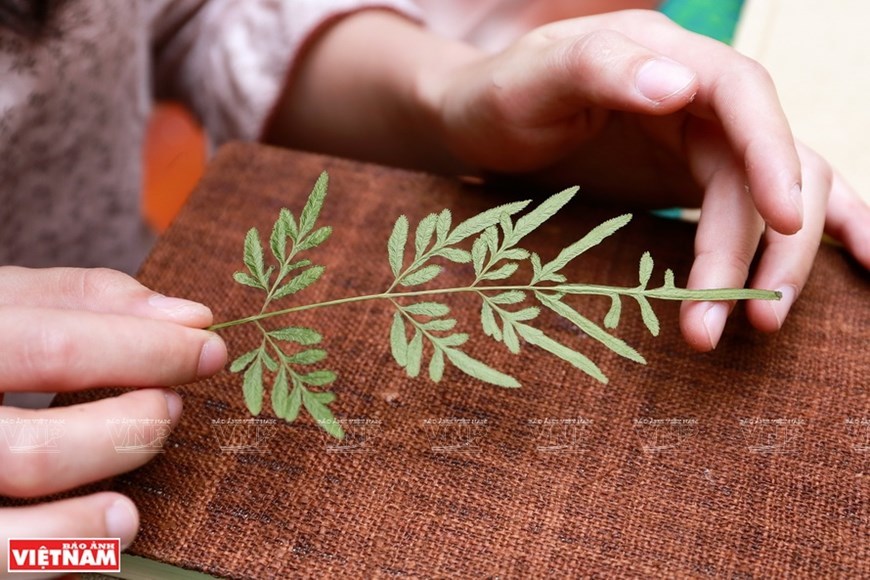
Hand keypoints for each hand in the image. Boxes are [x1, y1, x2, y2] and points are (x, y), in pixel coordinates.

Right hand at [0, 267, 225, 566]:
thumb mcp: (3, 308)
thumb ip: (82, 300)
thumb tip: (191, 316)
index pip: (53, 344)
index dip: (146, 347)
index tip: (208, 346)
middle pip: (40, 431)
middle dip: (130, 419)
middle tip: (170, 405)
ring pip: (29, 474)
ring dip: (113, 461)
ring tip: (157, 436)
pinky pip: (6, 552)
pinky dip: (72, 538)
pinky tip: (121, 519)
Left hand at [418, 10, 869, 348]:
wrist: (477, 124)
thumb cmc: (497, 96)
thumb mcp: (534, 78)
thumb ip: (598, 69)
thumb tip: (680, 84)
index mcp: (667, 55)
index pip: (745, 95)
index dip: (773, 155)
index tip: (784, 219)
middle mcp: (700, 97)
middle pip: (768, 165)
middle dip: (762, 245)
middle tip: (734, 320)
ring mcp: (702, 141)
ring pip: (772, 198)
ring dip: (771, 264)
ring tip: (746, 328)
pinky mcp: (694, 180)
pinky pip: (762, 207)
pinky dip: (812, 236)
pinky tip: (859, 264)